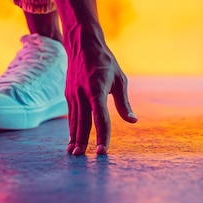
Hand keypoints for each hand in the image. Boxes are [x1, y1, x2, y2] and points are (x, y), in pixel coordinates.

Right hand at [64, 26, 136, 155]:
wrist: (82, 45)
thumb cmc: (105, 62)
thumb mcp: (119, 80)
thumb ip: (123, 103)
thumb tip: (133, 121)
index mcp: (96, 91)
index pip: (101, 118)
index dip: (102, 136)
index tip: (102, 151)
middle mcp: (82, 94)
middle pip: (83, 122)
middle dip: (82, 141)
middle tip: (81, 157)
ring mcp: (73, 94)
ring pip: (75, 121)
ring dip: (74, 138)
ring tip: (74, 153)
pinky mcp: (69, 95)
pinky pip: (71, 115)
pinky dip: (72, 128)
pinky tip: (72, 140)